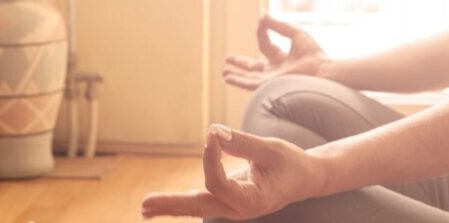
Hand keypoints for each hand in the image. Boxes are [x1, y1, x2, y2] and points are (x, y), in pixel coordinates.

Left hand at [141, 124, 327, 220]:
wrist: (304, 180)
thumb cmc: (290, 163)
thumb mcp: (271, 150)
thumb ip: (243, 143)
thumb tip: (214, 132)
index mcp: (253, 200)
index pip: (219, 184)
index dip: (210, 160)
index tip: (212, 135)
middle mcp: (238, 209)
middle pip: (200, 206)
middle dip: (172, 205)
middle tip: (144, 205)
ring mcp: (231, 208)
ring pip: (196, 207)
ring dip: (169, 206)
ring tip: (144, 207)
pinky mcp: (226, 201)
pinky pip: (199, 202)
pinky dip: (178, 203)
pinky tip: (155, 207)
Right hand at [223, 14, 330, 89]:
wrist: (321, 71)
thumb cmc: (314, 53)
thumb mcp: (294, 34)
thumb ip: (278, 25)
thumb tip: (262, 15)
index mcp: (283, 59)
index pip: (265, 46)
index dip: (261, 32)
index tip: (260, 22)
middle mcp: (275, 71)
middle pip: (254, 67)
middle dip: (241, 64)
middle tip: (228, 60)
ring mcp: (271, 80)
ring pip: (249, 78)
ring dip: (236, 75)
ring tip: (223, 72)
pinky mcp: (269, 86)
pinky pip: (249, 84)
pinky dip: (238, 81)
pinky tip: (227, 78)